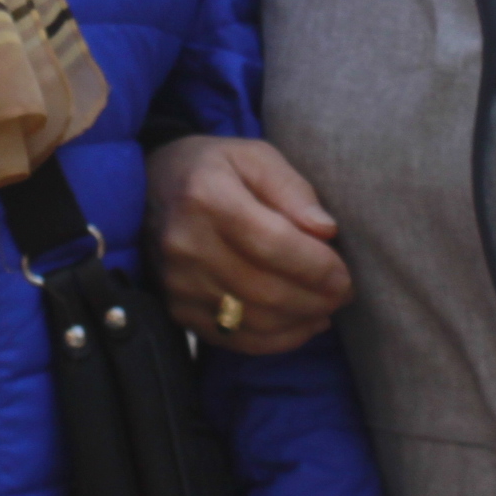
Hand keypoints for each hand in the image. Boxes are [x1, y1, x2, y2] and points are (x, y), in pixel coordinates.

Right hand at [148, 135, 352, 353]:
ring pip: (253, 319)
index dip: (316, 266)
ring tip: (328, 307)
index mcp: (206, 196)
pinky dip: (277, 339)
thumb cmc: (212, 168)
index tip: (345, 272)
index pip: (272, 243)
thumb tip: (326, 230)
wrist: (150, 191)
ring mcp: (178, 283)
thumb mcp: (253, 156)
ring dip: (301, 321)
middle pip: (265, 288)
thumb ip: (292, 189)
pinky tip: (303, 324)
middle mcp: (185, 244)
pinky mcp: (177, 309)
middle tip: (344, 293)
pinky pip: (235, 338)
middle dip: (316, 297)